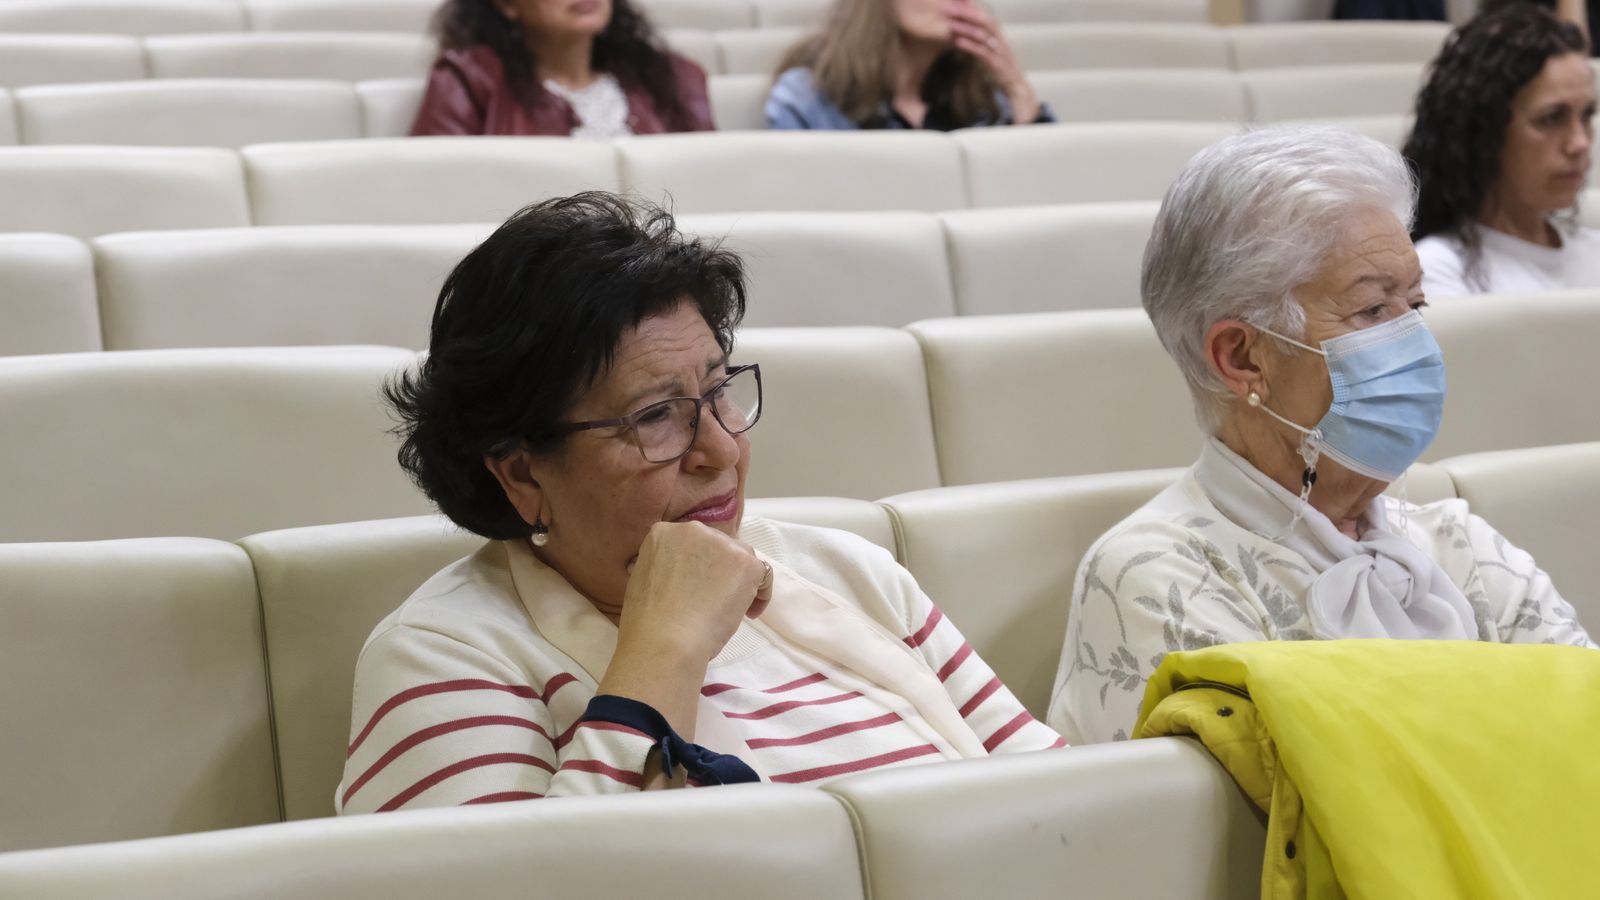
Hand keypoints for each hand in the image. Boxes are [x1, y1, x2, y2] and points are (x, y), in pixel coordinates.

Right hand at [619, 521, 772, 665]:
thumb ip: (663, 567)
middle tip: (712, 599)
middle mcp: (693, 529)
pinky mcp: (745, 562)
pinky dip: (760, 593)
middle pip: (717, 546)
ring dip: (737, 579)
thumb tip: (674, 576)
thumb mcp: (643, 580)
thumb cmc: (647, 622)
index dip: (696, 566)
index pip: (690, 543)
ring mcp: (722, 544)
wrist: (666, 639)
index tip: (694, 588)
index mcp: (663, 533)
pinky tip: (749, 612)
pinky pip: (763, 572)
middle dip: (717, 570)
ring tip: (729, 608)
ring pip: (739, 557)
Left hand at [945, 1, 1039, 123]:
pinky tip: (958, 42)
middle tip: (949, 7)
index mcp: (997, 34)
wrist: (1014, 84)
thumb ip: (980, 40)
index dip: (971, 7)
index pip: (983, 16)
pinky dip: (970, 45)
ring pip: (981, 34)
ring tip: (950, 22)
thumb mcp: (990, 50)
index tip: (956, 0)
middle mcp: (999, 39)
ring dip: (964, 27)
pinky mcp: (996, 63)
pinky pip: (982, 51)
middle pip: (983, 20)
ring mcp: (998, 50)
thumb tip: (965, 32)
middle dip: (966, 12)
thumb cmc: (1000, 67)